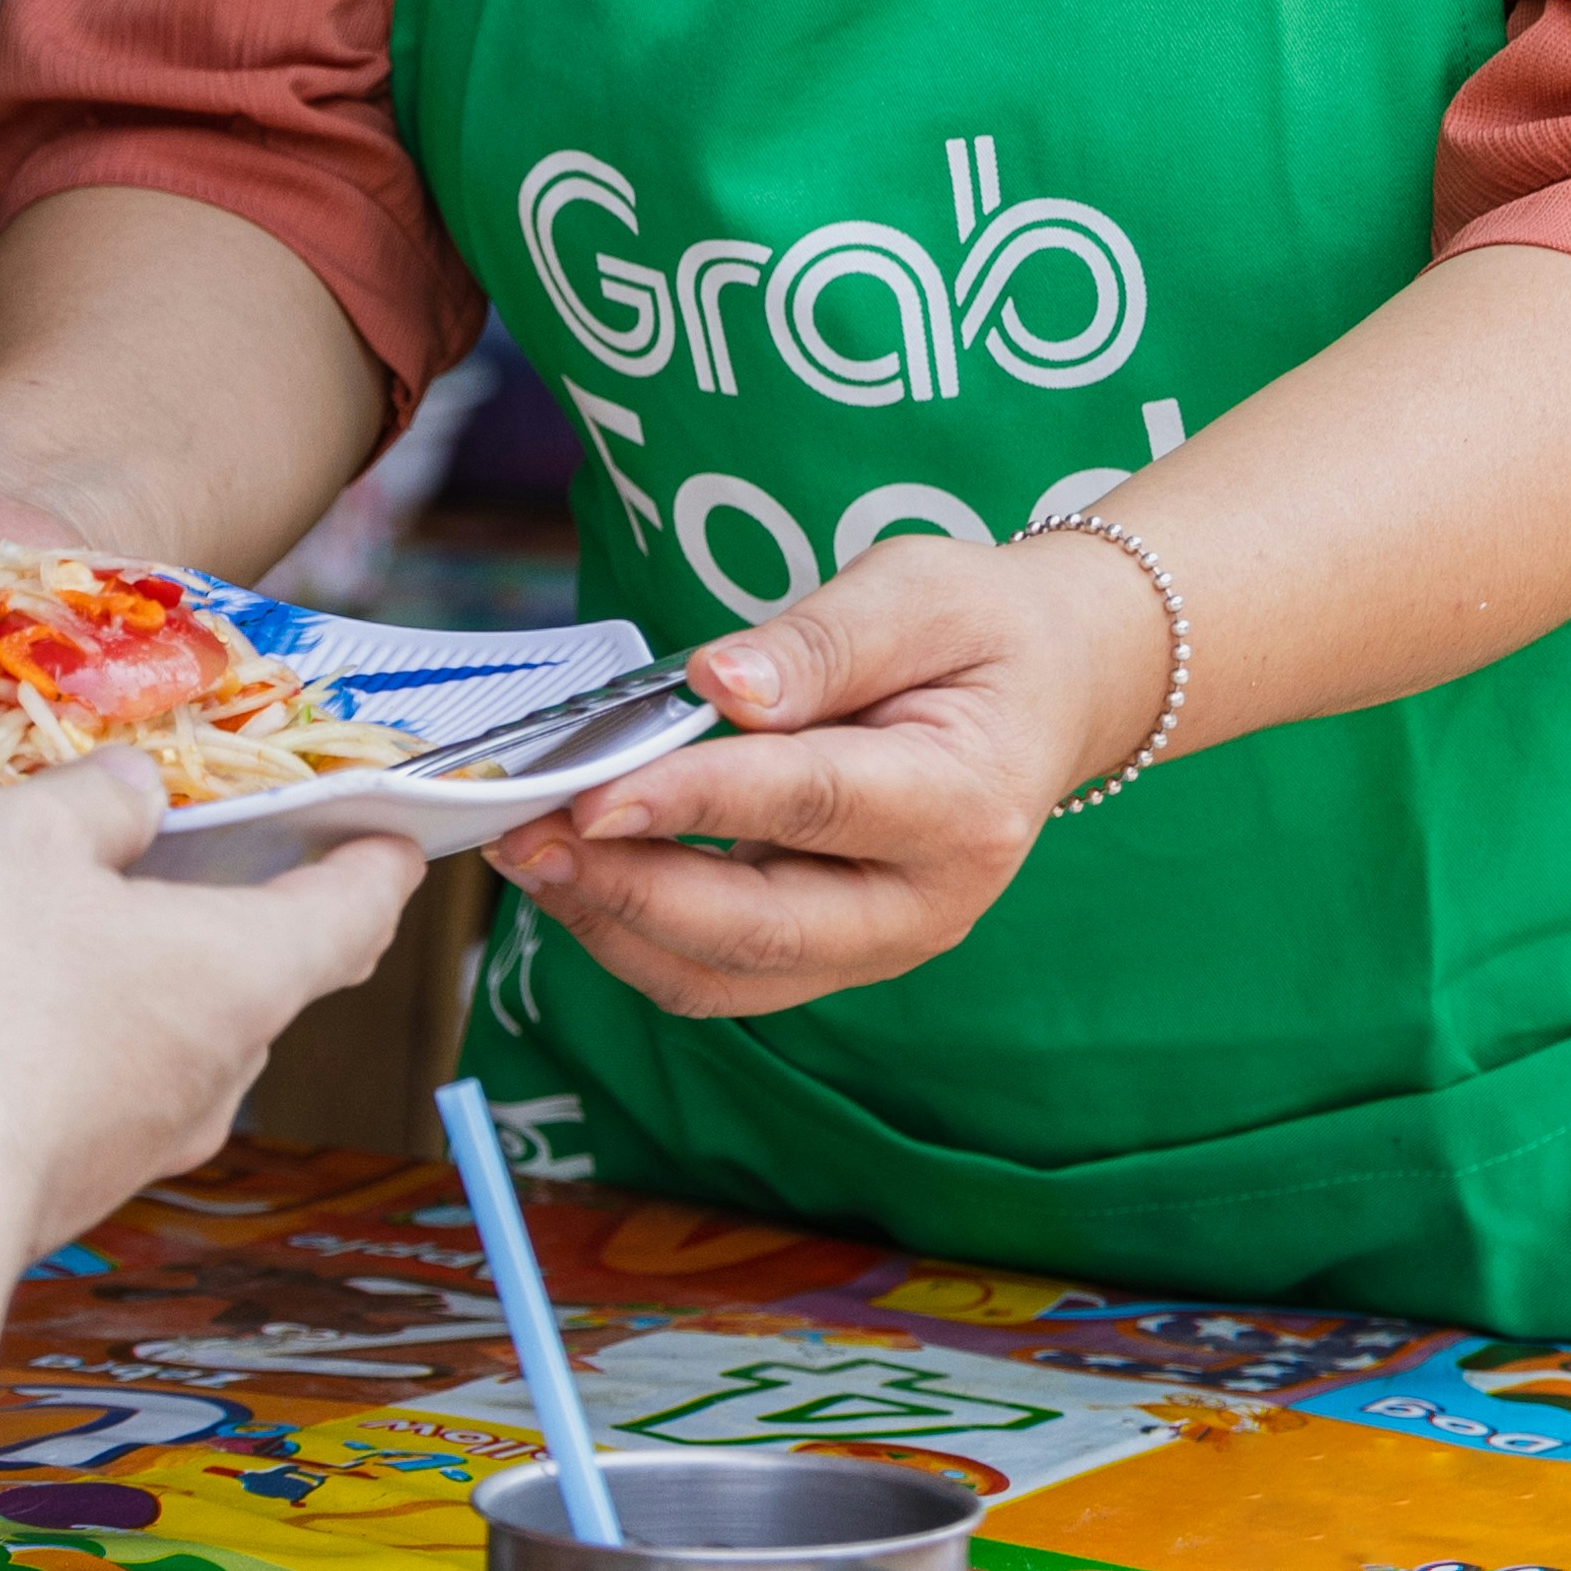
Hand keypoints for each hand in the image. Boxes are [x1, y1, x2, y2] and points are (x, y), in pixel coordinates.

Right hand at [0, 758, 418, 1254]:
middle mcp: (195, 1063)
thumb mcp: (28, 835)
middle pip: (210, 961)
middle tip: (119, 821)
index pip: (353, 910)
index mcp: (240, 973)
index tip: (389, 826)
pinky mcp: (14, 1168)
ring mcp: (107, 1128)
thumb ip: (92, 798)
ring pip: (59, 1003)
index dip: (374, 856)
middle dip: (156, 891)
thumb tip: (137, 791)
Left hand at [484, 530, 1143, 1017]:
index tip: (593, 793)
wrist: (1047, 694)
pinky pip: (716, 975)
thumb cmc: (979, 632)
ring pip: (721, 977)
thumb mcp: (917, 593)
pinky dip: (632, 933)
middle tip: (523, 834)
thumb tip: (717, 686)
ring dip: (611, 924)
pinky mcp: (830, 958)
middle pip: (755, 929)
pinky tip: (575, 870)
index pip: (807, 805)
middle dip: (626, 889)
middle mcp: (927, 904)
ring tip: (526, 852)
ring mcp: (877, 946)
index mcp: (962, 802)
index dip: (692, 803)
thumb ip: (819, 644)